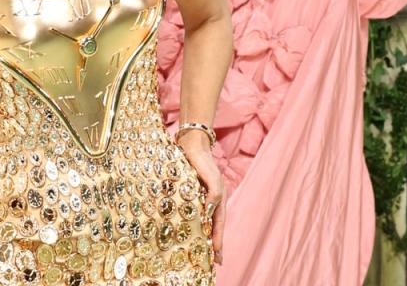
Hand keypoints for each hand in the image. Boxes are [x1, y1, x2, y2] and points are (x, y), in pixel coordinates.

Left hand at [177, 130, 224, 262]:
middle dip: (214, 242)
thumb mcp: (212, 177)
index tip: (218, 256)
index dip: (219, 239)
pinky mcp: (189, 193)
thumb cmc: (202, 160)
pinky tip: (187, 232)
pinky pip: (191, 212)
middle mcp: (211, 199)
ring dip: (203, 235)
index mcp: (219, 197)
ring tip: (202, 252)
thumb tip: (209, 211)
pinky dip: (192, 223)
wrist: (191, 144)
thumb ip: (213, 194)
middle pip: (213, 225)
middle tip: (213, 261)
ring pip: (203, 220)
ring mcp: (200, 196)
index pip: (219, 223)